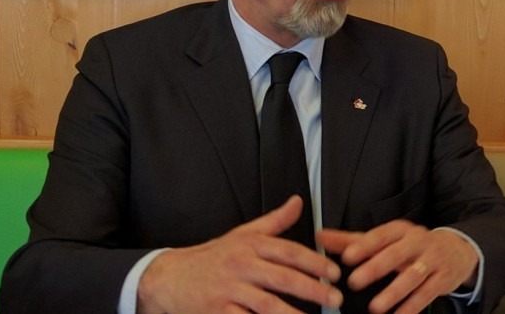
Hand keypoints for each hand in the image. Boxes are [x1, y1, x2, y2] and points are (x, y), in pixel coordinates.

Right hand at [137, 196, 342, 313]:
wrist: (168, 277)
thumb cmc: (212, 257)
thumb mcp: (243, 234)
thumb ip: (275, 222)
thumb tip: (298, 202)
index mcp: (251, 244)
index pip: (290, 251)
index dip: (315, 262)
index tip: (335, 273)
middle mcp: (241, 265)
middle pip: (283, 278)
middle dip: (313, 289)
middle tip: (335, 299)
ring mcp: (228, 289)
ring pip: (266, 304)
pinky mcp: (217, 311)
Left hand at [319, 220, 478, 313]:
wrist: (458, 249)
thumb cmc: (413, 245)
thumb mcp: (387, 239)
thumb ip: (353, 240)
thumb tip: (320, 236)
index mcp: (400, 230)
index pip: (381, 236)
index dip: (364, 246)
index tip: (346, 257)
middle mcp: (418, 242)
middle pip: (396, 254)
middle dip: (375, 268)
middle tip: (354, 282)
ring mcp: (433, 261)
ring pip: (413, 277)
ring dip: (393, 292)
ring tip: (374, 308)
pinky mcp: (443, 279)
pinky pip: (427, 295)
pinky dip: (412, 307)